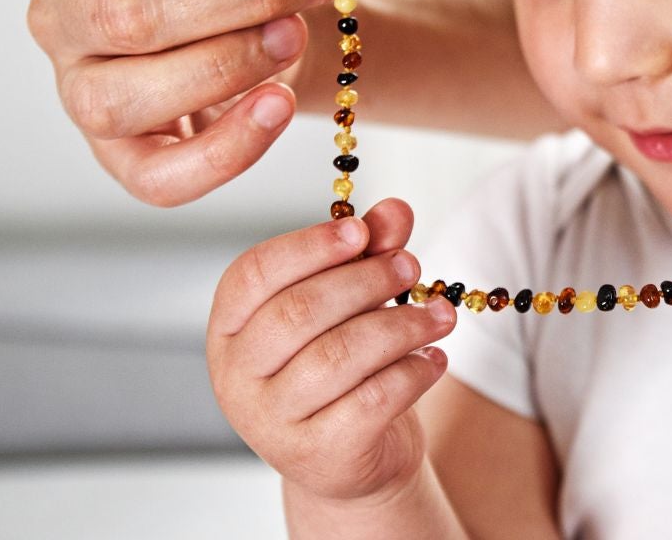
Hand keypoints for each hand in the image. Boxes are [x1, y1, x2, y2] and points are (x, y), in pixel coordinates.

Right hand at [26, 0, 381, 205]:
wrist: (228, 21)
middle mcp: (55, 9)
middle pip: (135, 9)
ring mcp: (76, 88)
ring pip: (129, 95)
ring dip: (233, 63)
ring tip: (298, 34)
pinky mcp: (116, 156)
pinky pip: (157, 176)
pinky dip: (228, 149)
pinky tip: (280, 105)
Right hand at [208, 197, 455, 503]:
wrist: (347, 460)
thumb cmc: (340, 369)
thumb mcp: (349, 305)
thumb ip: (366, 254)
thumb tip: (396, 210)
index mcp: (230, 327)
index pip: (254, 274)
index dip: (308, 246)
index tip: (361, 230)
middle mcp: (236, 376)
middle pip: (297, 312)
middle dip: (364, 282)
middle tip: (412, 267)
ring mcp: (269, 421)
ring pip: (338, 357)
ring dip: (401, 326)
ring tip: (441, 314)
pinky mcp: (315, 455)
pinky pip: (370, 401)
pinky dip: (411, 373)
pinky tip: (435, 358)